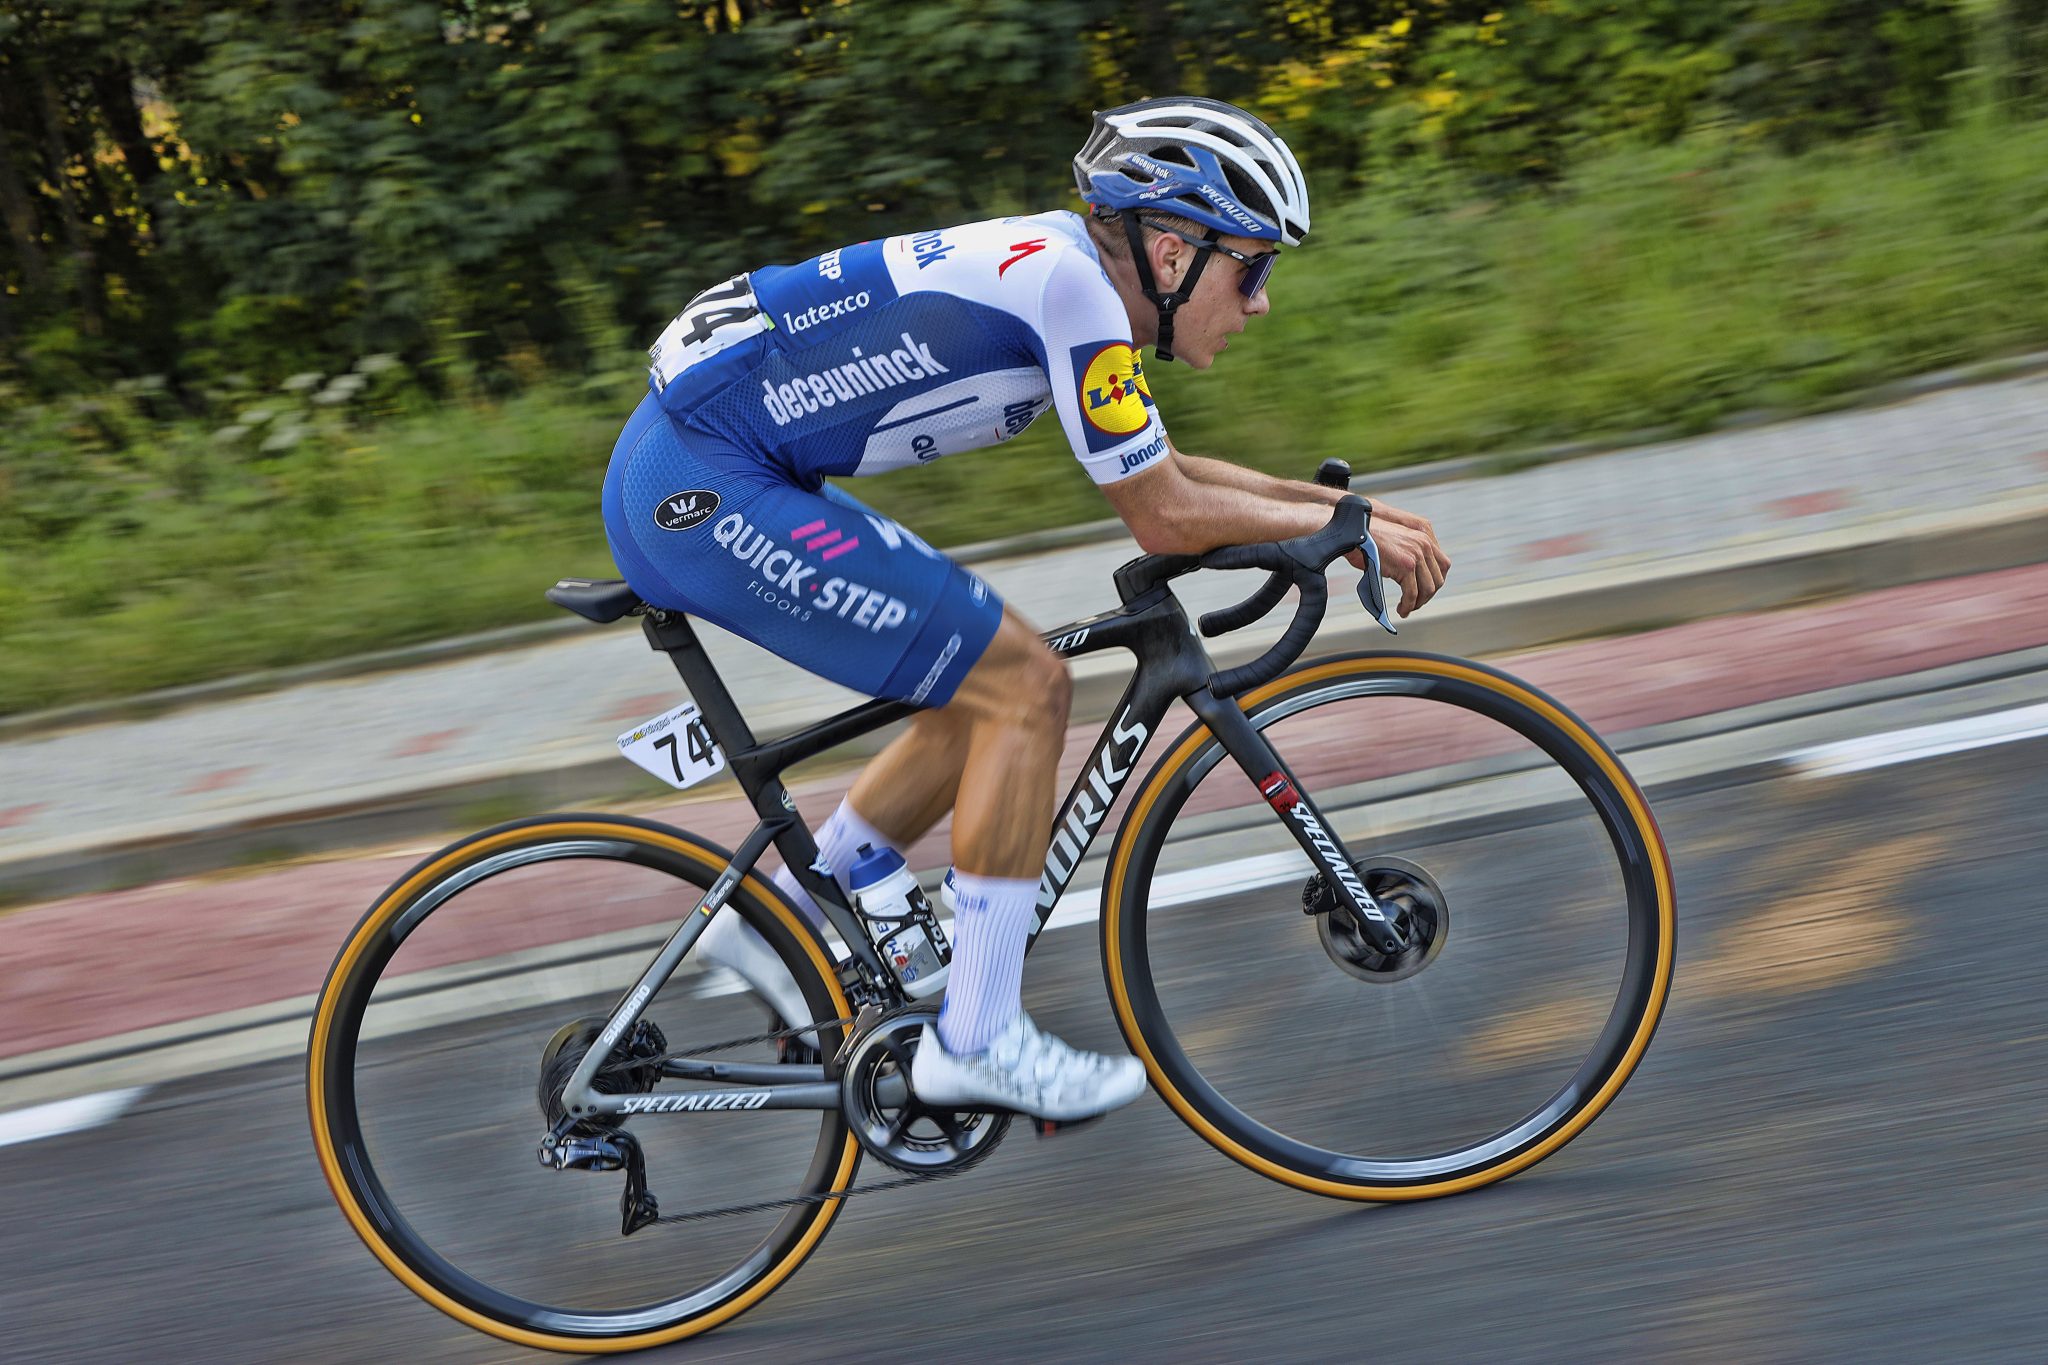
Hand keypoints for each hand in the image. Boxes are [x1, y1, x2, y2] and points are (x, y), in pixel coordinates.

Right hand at [1344, 500, 1448, 616]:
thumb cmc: (1368, 538)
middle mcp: (1425, 544)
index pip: (1443, 565)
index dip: (1435, 581)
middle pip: (1438, 579)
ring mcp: (1416, 555)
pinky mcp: (1406, 566)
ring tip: (1407, 608)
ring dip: (1417, 603)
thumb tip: (1410, 576)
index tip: (1424, 591)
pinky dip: (1407, 605)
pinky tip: (1401, 609)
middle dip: (1426, 595)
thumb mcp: (1396, 543)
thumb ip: (1408, 554)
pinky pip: (1411, 593)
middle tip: (1414, 603)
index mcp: (1425, 537)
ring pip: (1427, 589)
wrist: (1354, 531)